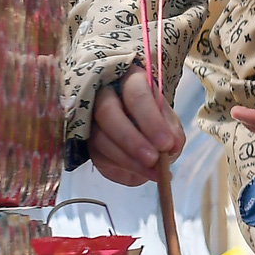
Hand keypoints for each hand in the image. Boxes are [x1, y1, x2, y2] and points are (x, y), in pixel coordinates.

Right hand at [87, 69, 182, 186]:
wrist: (130, 120)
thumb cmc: (151, 115)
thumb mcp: (166, 118)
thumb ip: (171, 130)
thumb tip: (171, 148)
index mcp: (129, 79)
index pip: (136, 95)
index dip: (151, 121)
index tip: (166, 144)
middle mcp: (102, 92)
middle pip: (108, 113)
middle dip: (132, 140)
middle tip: (153, 160)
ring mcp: (87, 115)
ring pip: (98, 137)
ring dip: (126, 159)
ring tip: (151, 172)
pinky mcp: (83, 139)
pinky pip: (96, 155)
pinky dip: (119, 167)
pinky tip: (138, 175)